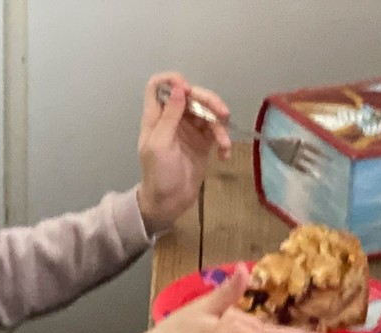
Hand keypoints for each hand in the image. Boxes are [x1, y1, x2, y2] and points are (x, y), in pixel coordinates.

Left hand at [137, 75, 231, 235]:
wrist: (168, 203)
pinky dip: (223, 140)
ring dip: (220, 124)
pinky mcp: (203, 142)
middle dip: (208, 100)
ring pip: (208, 111)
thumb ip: (169, 116)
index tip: (186, 89)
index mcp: (156, 117)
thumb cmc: (158, 175)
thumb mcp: (160, 145)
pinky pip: (217, 131)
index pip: (158, 86)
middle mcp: (173, 118)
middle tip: (222, 113)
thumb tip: (179, 88)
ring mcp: (190, 129)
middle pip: (191, 94)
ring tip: (224, 143)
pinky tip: (224, 154)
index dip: (172, 81)